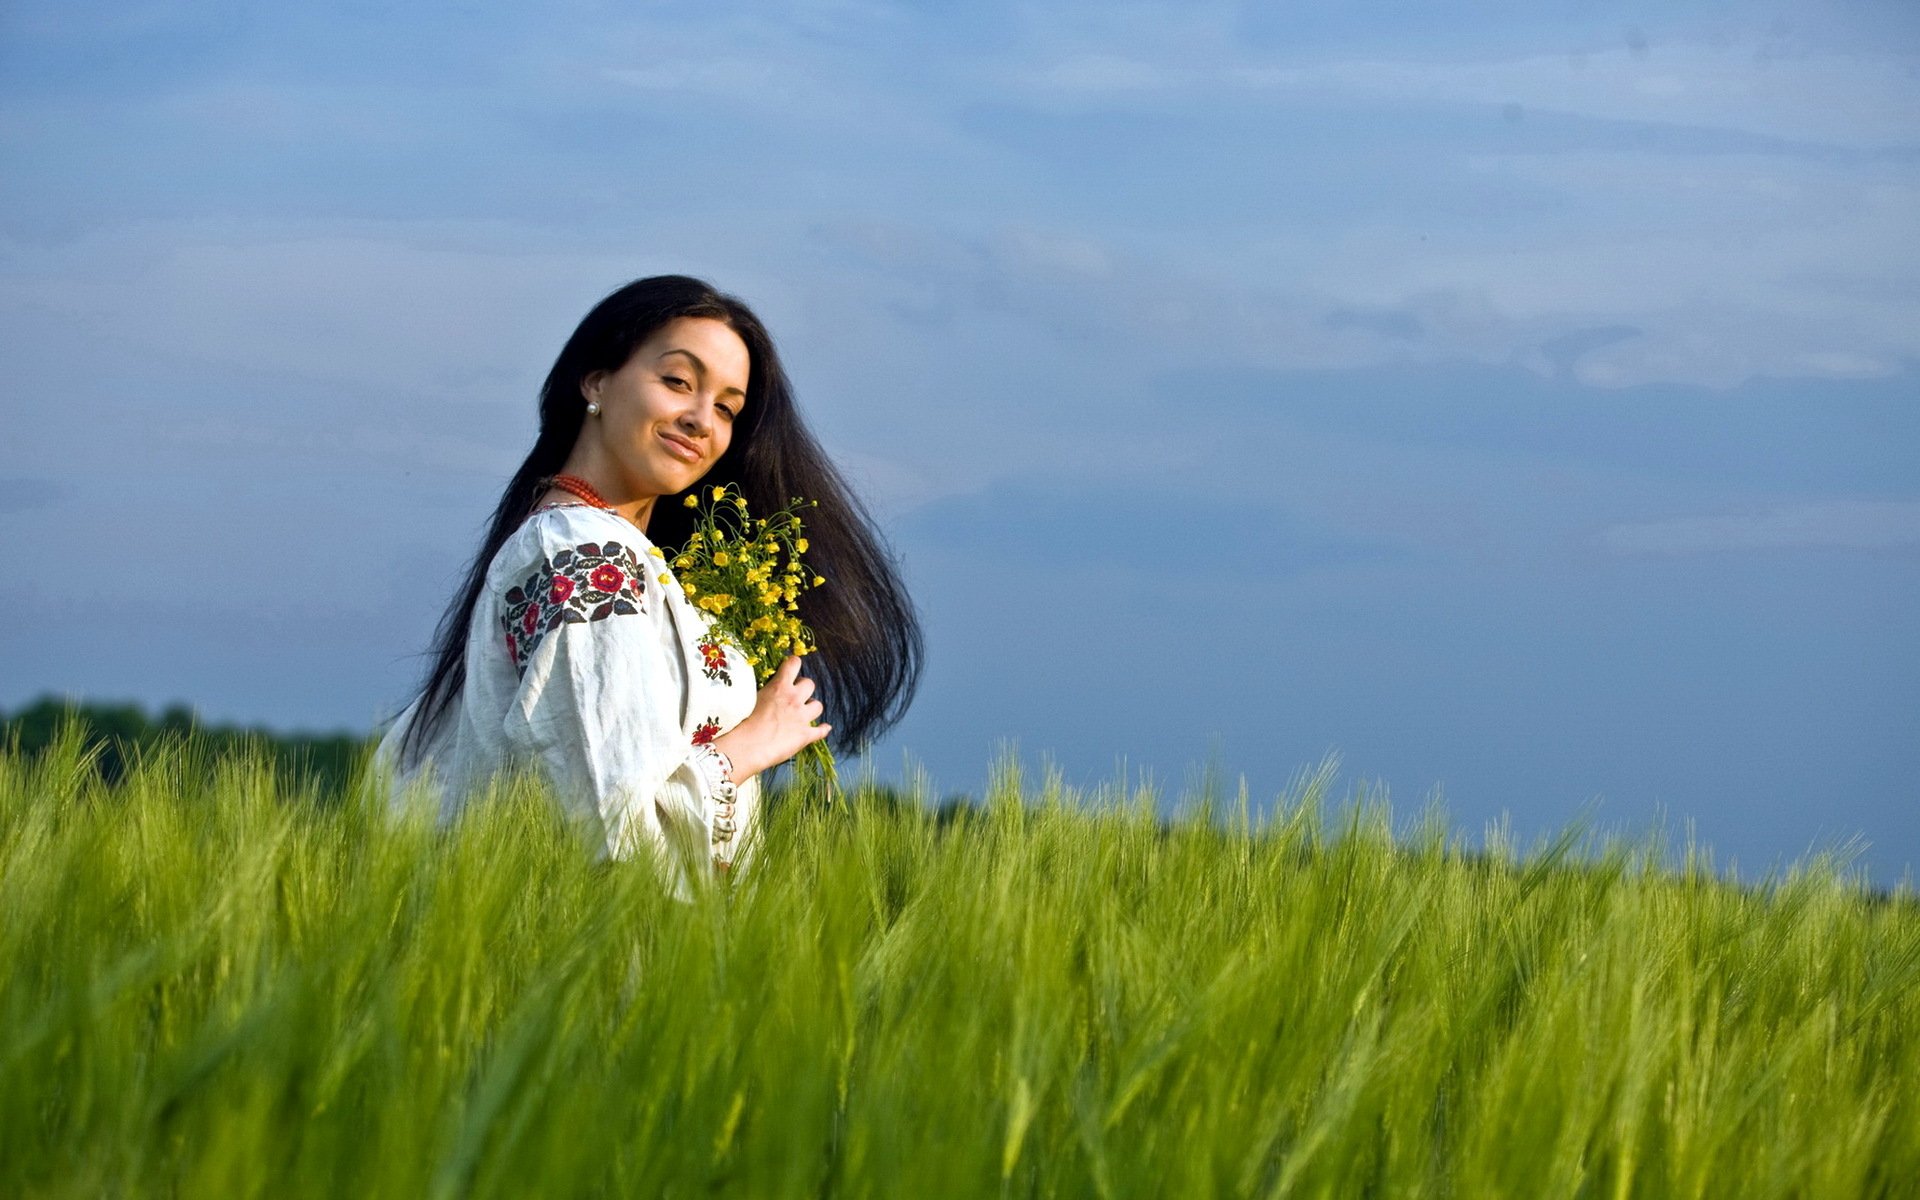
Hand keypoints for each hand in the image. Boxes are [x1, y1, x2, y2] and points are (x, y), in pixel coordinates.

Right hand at [710, 656, 830, 780]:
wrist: (746, 747)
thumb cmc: (740, 723)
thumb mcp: (749, 698)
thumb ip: (762, 691)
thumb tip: (764, 688)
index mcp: (779, 687)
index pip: (793, 664)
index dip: (793, 664)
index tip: (790, 668)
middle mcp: (794, 699)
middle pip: (810, 683)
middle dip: (803, 688)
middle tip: (794, 696)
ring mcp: (802, 717)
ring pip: (818, 705)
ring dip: (811, 708)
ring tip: (803, 713)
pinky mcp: (805, 735)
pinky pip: (821, 731)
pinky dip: (822, 730)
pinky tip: (823, 729)